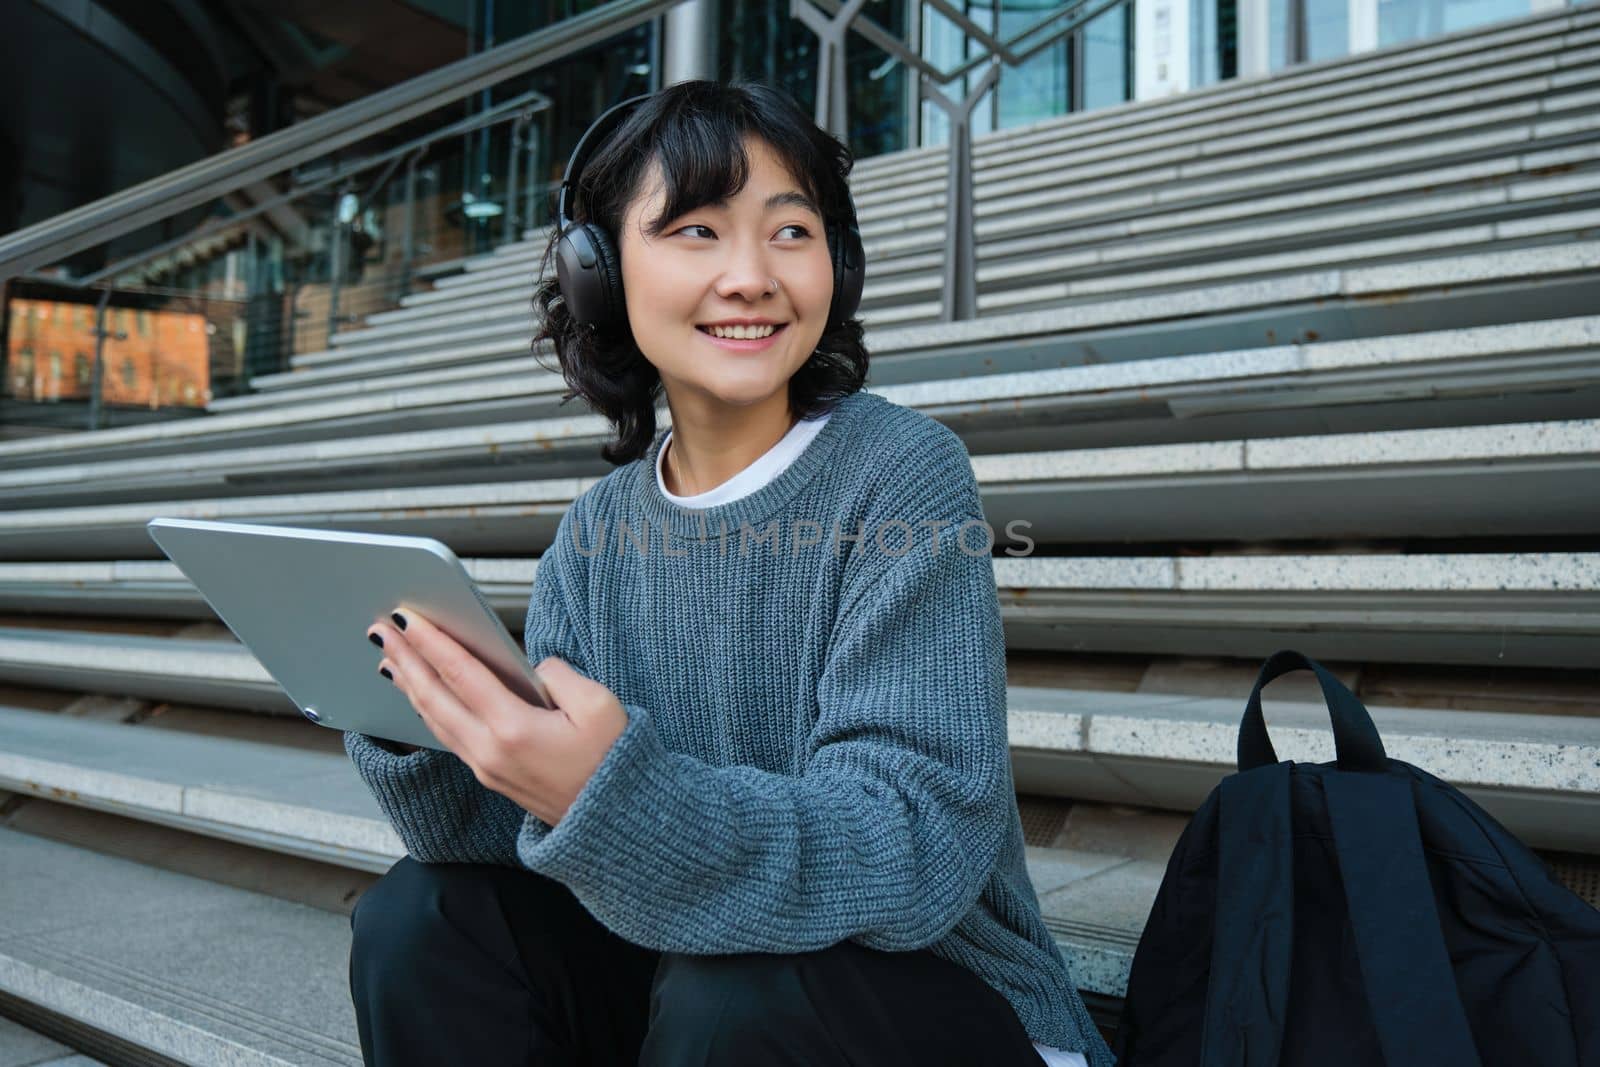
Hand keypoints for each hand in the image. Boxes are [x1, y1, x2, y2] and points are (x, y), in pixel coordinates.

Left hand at [367, 609, 627, 825]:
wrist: (615, 821)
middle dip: (406, 659)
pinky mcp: (491, 777)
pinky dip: (426, 710)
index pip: (461, 675)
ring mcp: (486, 768)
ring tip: (390, 659)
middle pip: (434, 697)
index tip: (406, 618)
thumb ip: (561, 675)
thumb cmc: (614, 764)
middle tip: (381, 630)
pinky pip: (447, 736)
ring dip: (409, 685)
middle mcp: (490, 751)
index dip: (431, 643)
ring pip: (434, 720)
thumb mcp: (601, 706)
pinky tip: (421, 697)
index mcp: (515, 730)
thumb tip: (533, 666)